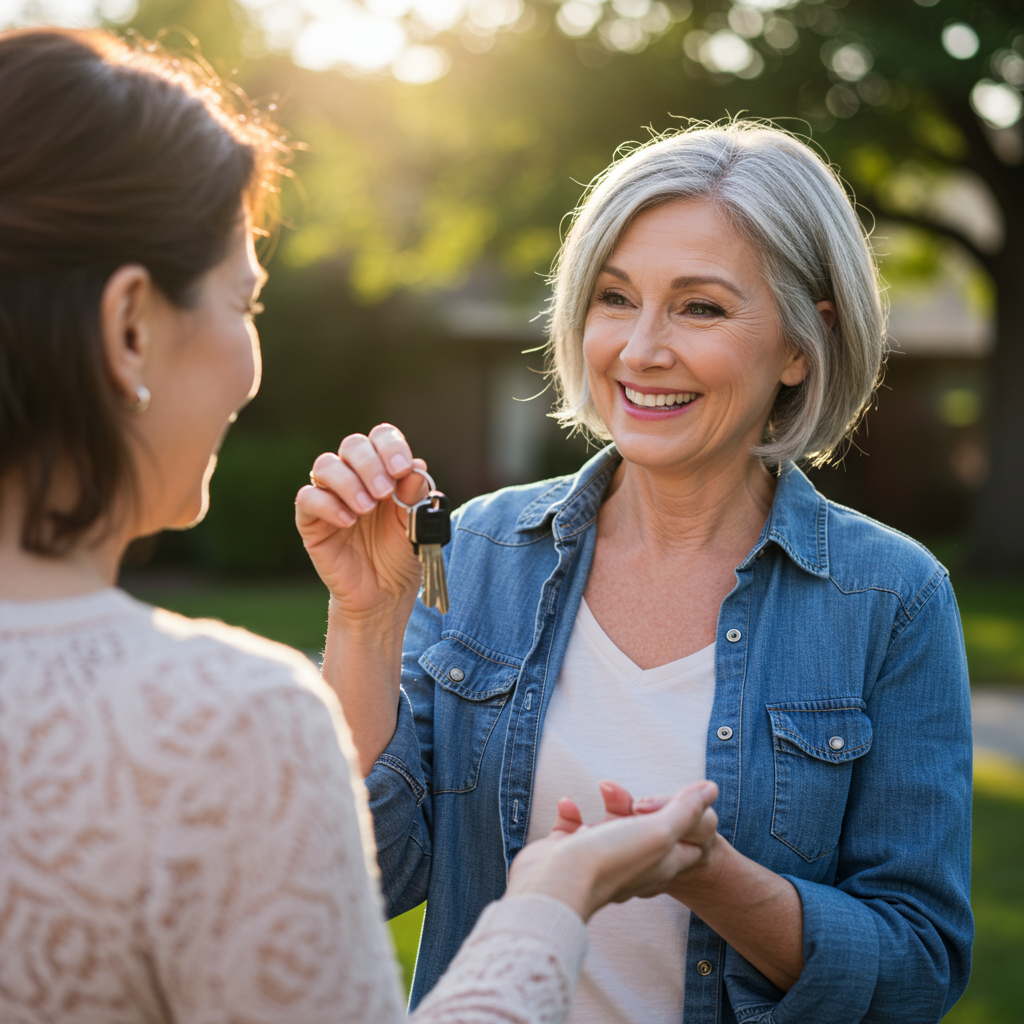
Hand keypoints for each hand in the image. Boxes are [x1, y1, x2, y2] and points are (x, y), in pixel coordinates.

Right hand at [295, 424, 427, 622]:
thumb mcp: (416, 523)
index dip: (390, 445)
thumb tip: (416, 467)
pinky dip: (328, 505)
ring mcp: (330, 496)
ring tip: (367, 509)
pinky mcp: (311, 521)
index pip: (380, 438)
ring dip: (349, 482)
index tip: (402, 469)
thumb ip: (415, 495)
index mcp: (383, 470)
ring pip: (326, 465)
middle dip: (370, 464)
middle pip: (352, 445)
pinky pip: (308, 499)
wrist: (385, 593)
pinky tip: (348, 522)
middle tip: (385, 492)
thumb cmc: (401, 554)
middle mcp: (355, 477)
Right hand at [505, 780, 718, 920]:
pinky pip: (572, 828)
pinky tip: (568, 804)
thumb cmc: (610, 861)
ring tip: (605, 787)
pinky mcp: (567, 855)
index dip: (690, 817)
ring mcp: (597, 861)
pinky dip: (571, 813)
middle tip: (638, 798)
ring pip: (610, 826)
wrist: (554, 885)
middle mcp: (630, 864)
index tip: (682, 797)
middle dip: (645, 804)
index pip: (688, 842)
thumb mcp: (659, 832)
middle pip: (647, 829)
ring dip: (610, 803)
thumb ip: (685, 811)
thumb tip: (711, 790)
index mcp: (659, 864)